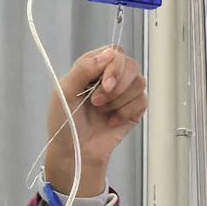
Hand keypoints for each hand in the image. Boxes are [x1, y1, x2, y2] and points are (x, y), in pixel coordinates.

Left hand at [42, 47, 147, 196]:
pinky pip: (142, 101)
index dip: (114, 67)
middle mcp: (111, 77)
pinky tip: (112, 121)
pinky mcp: (134, 110)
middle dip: (117, 86)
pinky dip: (126, 112)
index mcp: (93, 67)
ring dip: (120, 100)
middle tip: (98, 102)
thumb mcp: (64, 91)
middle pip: (131, 65)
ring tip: (102, 112)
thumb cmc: (65, 122)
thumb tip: (107, 54)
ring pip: (139, 83)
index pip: (114, 53)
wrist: (75, 152)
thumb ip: (83, 69)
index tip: (104, 85)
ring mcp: (124, 93)